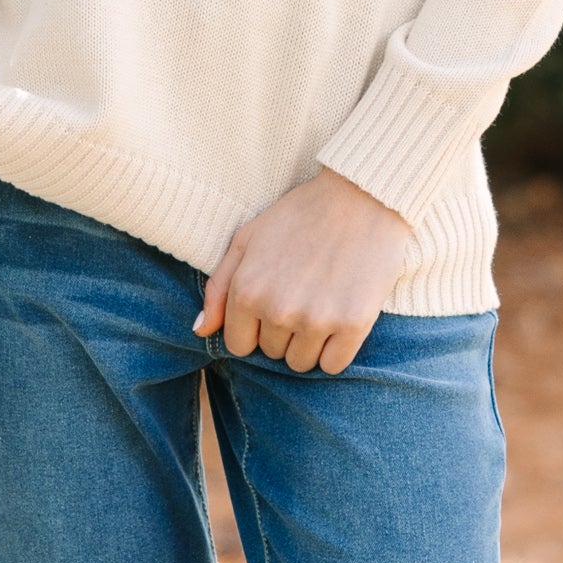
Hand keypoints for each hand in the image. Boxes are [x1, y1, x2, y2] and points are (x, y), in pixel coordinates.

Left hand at [194, 170, 411, 374]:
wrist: (362, 196)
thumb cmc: (300, 215)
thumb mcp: (247, 239)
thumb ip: (218, 287)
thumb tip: (201, 331)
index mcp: (247, 291)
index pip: (239, 345)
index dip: (254, 329)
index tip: (272, 306)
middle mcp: (278, 310)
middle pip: (272, 353)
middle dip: (283, 332)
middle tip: (303, 294)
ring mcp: (317, 319)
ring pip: (302, 363)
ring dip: (309, 343)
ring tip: (322, 304)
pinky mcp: (354, 324)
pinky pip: (333, 365)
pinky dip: (335, 351)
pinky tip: (340, 320)